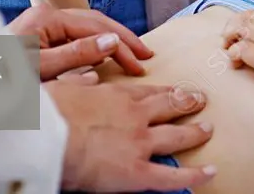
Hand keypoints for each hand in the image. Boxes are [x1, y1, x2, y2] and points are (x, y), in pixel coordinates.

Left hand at [8, 3, 150, 80]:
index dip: (122, 43)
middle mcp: (44, 16)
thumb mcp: (40, 68)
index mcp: (46, 18)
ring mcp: (40, 26)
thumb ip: (76, 54)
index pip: (95, 25)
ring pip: (84, 30)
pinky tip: (102, 59)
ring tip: (131, 56)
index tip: (140, 61)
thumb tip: (112, 41)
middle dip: (121, 39)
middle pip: (93, 23)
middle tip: (145, 56)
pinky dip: (92, 49)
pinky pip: (72, 40)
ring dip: (109, 43)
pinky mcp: (36, 39)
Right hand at [47, 82, 216, 192]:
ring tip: (208, 128)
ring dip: (195, 131)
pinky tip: (210, 172)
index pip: (147, 92)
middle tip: (201, 100)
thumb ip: (80, 82)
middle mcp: (135, 116)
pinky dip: (194, 175)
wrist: (44, 138)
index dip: (165, 90)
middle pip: (169, 106)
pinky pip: (172, 177)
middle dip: (187, 102)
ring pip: (177, 136)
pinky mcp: (137, 172)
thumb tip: (88, 77)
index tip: (176, 89)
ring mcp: (139, 143)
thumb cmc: (46, 113)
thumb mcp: (62, 86)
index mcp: (116, 95)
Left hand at [221, 0, 253, 108]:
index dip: (250, 21)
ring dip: (229, 39)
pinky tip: (235, 62)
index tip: (248, 33)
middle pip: (246, 17)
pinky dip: (233, 53)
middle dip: (233, 27)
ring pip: (240, 30)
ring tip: (228, 50)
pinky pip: (242, 50)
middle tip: (229, 40)